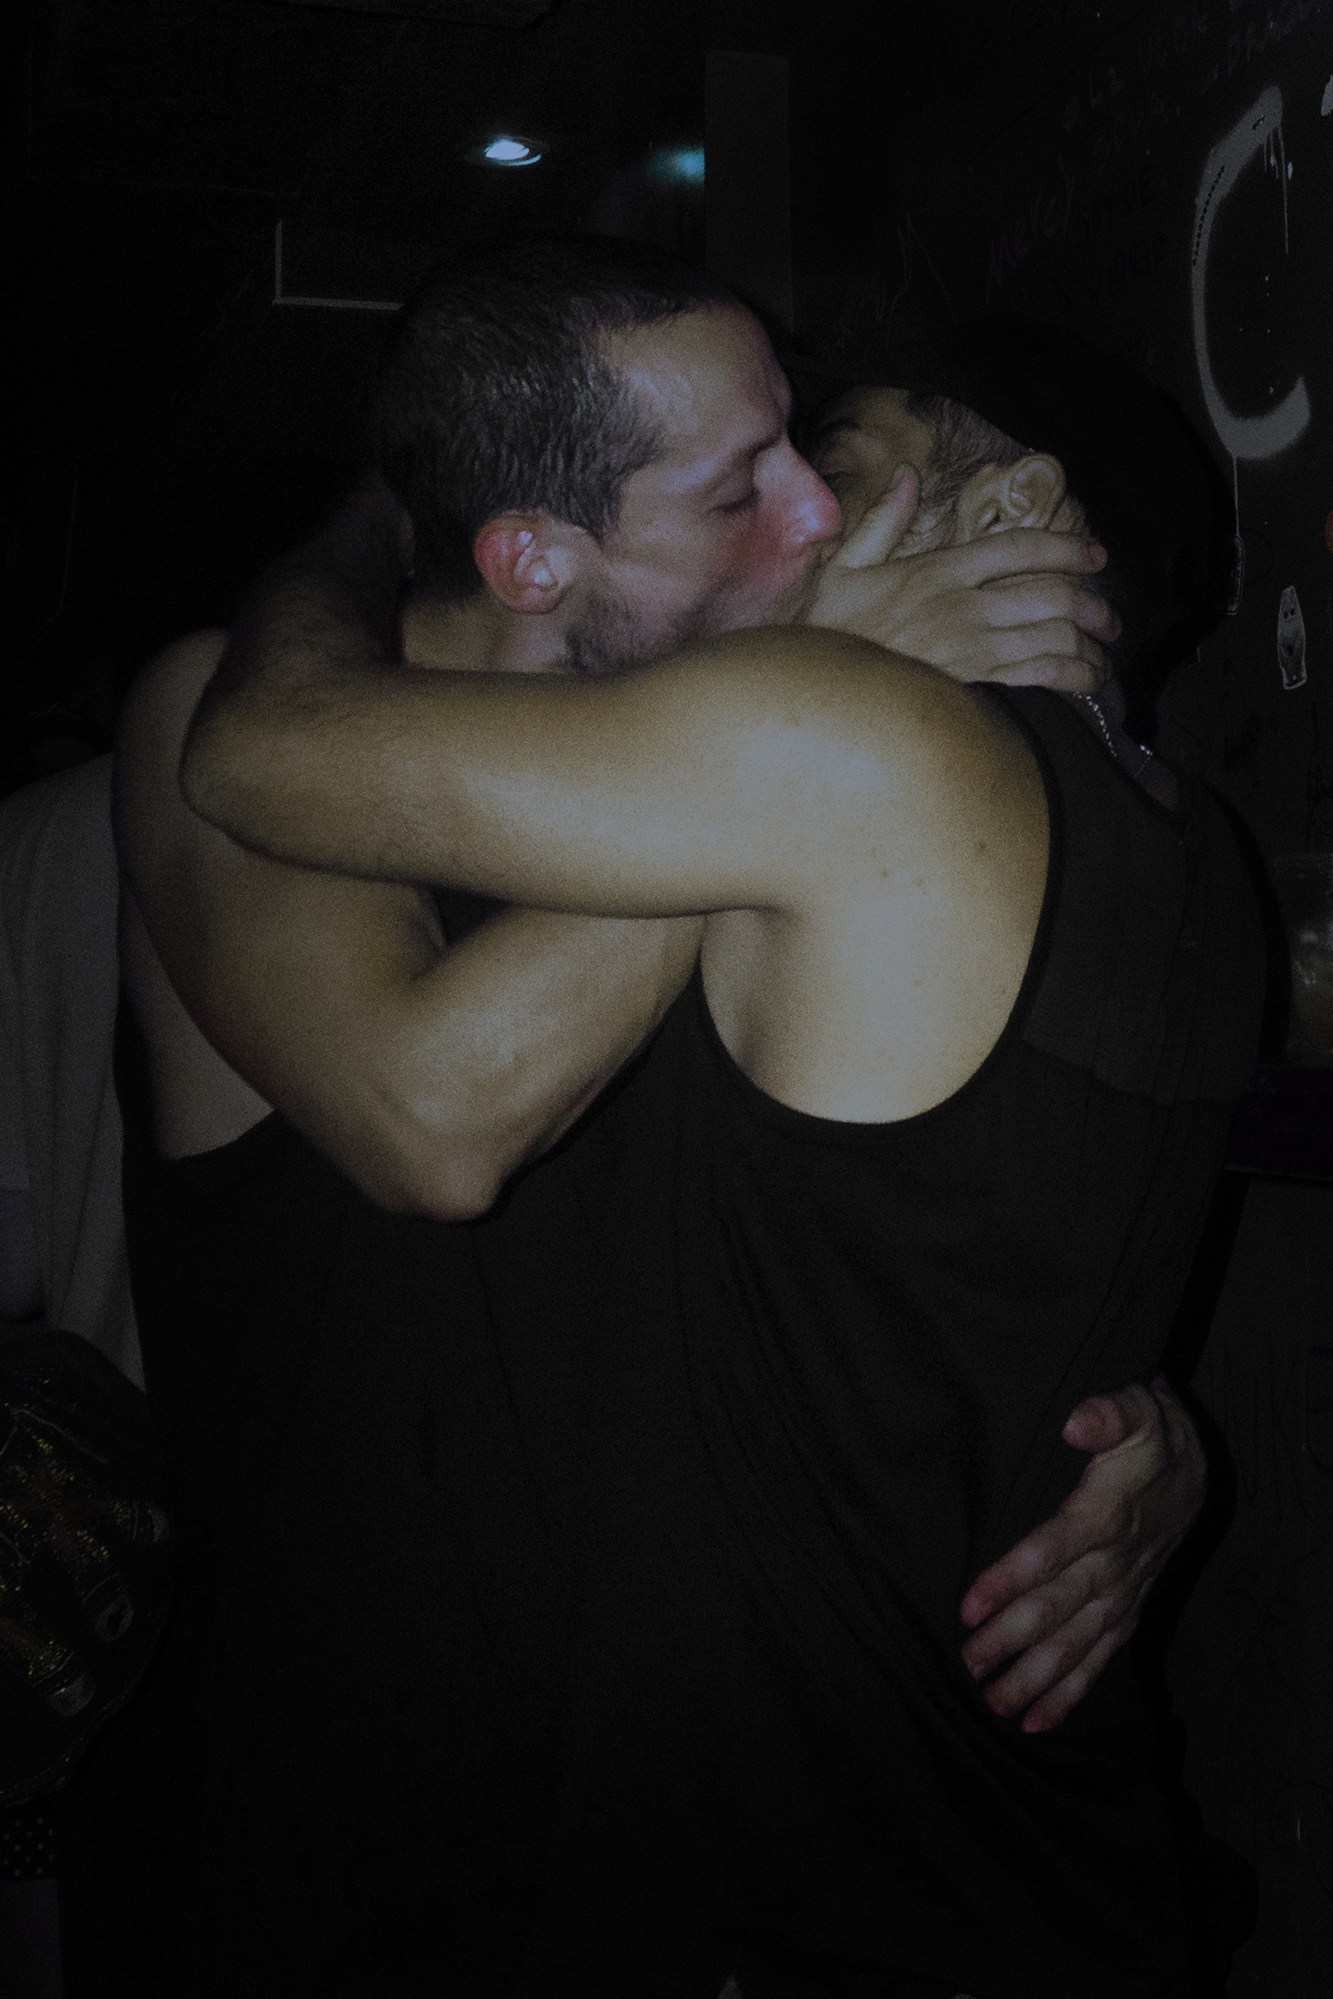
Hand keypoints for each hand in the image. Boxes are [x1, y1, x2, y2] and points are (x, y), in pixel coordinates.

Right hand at [807, 465, 1117, 692]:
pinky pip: (1037, 677)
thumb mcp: (845, 566)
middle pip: (1049, 594)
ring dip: (1089, 644)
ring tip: (1105, 651)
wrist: (821, 689)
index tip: (1096, 553)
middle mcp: (963, 606)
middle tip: (1111, 615)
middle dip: (1092, 603)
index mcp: (938, 570)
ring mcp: (971, 647)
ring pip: (1052, 636)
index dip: (1066, 546)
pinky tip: (1087, 680)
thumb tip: (905, 474)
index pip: (1018, 547)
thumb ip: (882, 521)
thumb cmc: (828, 630)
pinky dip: (1071, 677)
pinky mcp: (972, 684)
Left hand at [958, 1379, 1205, 1732]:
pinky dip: (1070, 1693)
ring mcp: (1122, 1594)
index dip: (1010, 1578)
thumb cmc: (1152, 1435)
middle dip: (1010, 1640)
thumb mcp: (1137, 1408)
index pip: (1051, 1551)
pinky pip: (1099, 1660)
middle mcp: (1114, 1563)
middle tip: (967, 1663)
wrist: (1198, 1468)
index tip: (969, 1605)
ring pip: (1075, 1644)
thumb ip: (1107, 1413)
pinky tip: (1036, 1722)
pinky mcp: (1127, 1613)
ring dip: (1034, 1676)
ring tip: (993, 1704)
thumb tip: (1075, 1424)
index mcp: (1106, 1514)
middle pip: (1056, 1608)